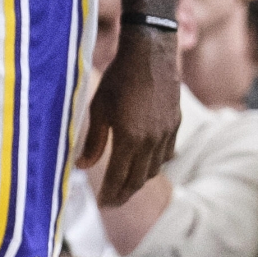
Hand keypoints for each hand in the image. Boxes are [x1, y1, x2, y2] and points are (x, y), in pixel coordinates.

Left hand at [79, 29, 180, 207]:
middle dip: (124, 195)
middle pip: (138, 180)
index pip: (119, 178)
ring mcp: (166, 134)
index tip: (102, 204)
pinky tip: (144, 163)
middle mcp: (151, 141)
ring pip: (154, 169)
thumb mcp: (98, 108)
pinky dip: (153, 164)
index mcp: (129, 138)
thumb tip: (82, 167)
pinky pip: (166, 154)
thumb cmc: (118, 78)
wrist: (150, 53)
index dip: (110, 194)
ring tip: (126, 184)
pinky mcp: (175, 125)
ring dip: (139, 181)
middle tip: (112, 203)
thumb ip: (93, 141)